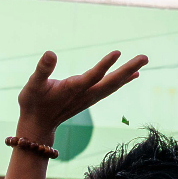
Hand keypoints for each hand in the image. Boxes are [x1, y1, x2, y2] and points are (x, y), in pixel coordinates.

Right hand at [17, 51, 147, 141]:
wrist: (38, 126)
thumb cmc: (33, 103)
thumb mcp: (33, 85)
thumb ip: (43, 70)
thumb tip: (50, 53)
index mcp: (73, 89)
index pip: (93, 76)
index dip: (105, 65)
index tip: (118, 52)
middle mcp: (85, 94)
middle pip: (111, 81)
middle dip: (128, 69)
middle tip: (145, 57)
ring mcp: (90, 97)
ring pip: (113, 84)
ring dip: (129, 72)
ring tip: (143, 61)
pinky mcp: (91, 98)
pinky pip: (110, 88)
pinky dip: (123, 80)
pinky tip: (134, 75)